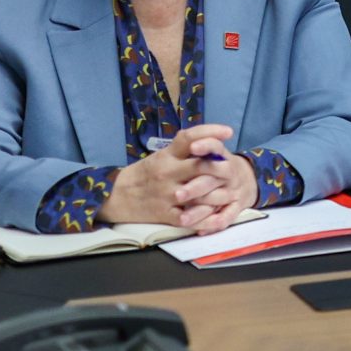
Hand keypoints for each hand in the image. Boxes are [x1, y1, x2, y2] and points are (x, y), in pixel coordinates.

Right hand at [102, 124, 236, 226]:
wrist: (115, 196)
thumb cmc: (144, 174)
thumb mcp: (161, 156)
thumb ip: (183, 150)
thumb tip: (212, 138)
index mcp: (167, 156)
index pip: (189, 137)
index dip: (210, 132)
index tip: (229, 132)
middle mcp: (167, 172)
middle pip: (201, 166)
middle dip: (222, 168)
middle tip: (235, 170)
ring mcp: (166, 194)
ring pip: (199, 193)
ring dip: (219, 194)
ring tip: (232, 194)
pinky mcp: (165, 213)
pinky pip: (190, 217)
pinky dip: (205, 218)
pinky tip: (216, 215)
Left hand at [172, 153, 258, 235]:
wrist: (247, 179)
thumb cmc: (218, 165)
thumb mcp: (212, 152)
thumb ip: (199, 145)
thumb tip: (187, 142)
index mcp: (221, 156)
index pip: (215, 146)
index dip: (206, 145)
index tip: (193, 147)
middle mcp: (228, 172)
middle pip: (213, 178)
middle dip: (195, 187)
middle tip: (178, 195)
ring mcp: (233, 190)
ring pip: (217, 201)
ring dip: (200, 211)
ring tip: (183, 219)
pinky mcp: (237, 206)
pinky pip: (227, 217)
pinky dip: (214, 224)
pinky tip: (200, 230)